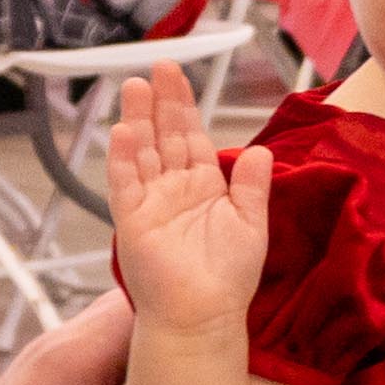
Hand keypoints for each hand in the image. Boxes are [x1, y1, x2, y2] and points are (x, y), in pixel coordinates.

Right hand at [102, 72, 273, 343]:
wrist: (204, 316)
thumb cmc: (228, 278)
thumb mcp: (251, 225)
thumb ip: (253, 186)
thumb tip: (261, 150)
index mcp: (203, 186)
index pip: (192, 136)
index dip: (184, 106)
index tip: (178, 75)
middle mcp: (173, 189)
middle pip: (164, 135)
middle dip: (160, 102)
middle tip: (157, 67)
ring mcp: (150, 202)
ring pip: (142, 151)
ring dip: (138, 119)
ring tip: (135, 86)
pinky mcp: (132, 220)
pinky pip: (126, 183)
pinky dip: (124, 157)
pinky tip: (124, 131)